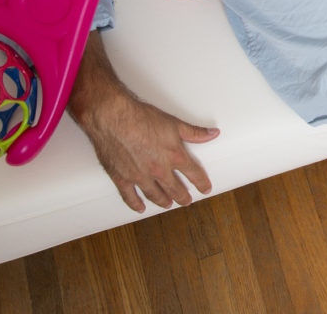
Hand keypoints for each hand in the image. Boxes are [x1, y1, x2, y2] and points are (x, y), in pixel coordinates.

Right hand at [81, 89, 219, 211]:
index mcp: (174, 156)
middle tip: (187, 201)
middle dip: (183, 196)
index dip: (201, 182)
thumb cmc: (142, 117)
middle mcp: (158, 170)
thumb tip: (212, 134)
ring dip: (163, 201)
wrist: (113, 118)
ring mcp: (139, 176)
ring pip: (155, 194)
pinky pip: (130, 196)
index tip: (205, 189)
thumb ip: (194, 132)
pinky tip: (140, 207)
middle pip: (175, 188)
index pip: (193, 173)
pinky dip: (135, 203)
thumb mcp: (174, 123)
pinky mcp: (121, 178)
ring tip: (168, 204)